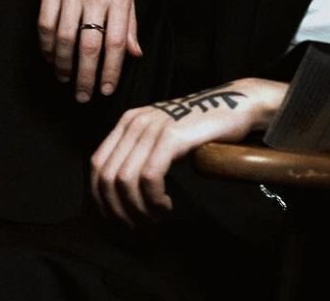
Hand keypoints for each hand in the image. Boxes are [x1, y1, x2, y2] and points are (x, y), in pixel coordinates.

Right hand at [39, 0, 140, 101]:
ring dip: (64, 65)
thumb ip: (129, 21)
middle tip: (83, 97)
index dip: (112, 70)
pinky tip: (50, 58)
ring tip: (66, 80)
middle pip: (89, 46)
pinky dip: (47, 45)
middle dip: (86, 76)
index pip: (117, 43)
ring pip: (65, 38)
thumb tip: (135, 54)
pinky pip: (46, 23)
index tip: (107, 90)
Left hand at [90, 78, 287, 224]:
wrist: (233, 107)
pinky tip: (166, 205)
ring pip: (125, 180)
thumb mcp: (161, 140)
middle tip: (139, 224)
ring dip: (138, 208)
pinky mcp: (171, 136)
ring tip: (156, 216)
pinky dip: (153, 199)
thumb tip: (120, 198)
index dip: (101, 198)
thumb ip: (139, 158)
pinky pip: (150, 177)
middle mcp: (135, 122)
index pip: (96, 165)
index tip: (118, 218)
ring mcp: (152, 127)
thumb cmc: (199, 130)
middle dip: (119, 209)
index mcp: (127, 122)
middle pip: (107, 176)